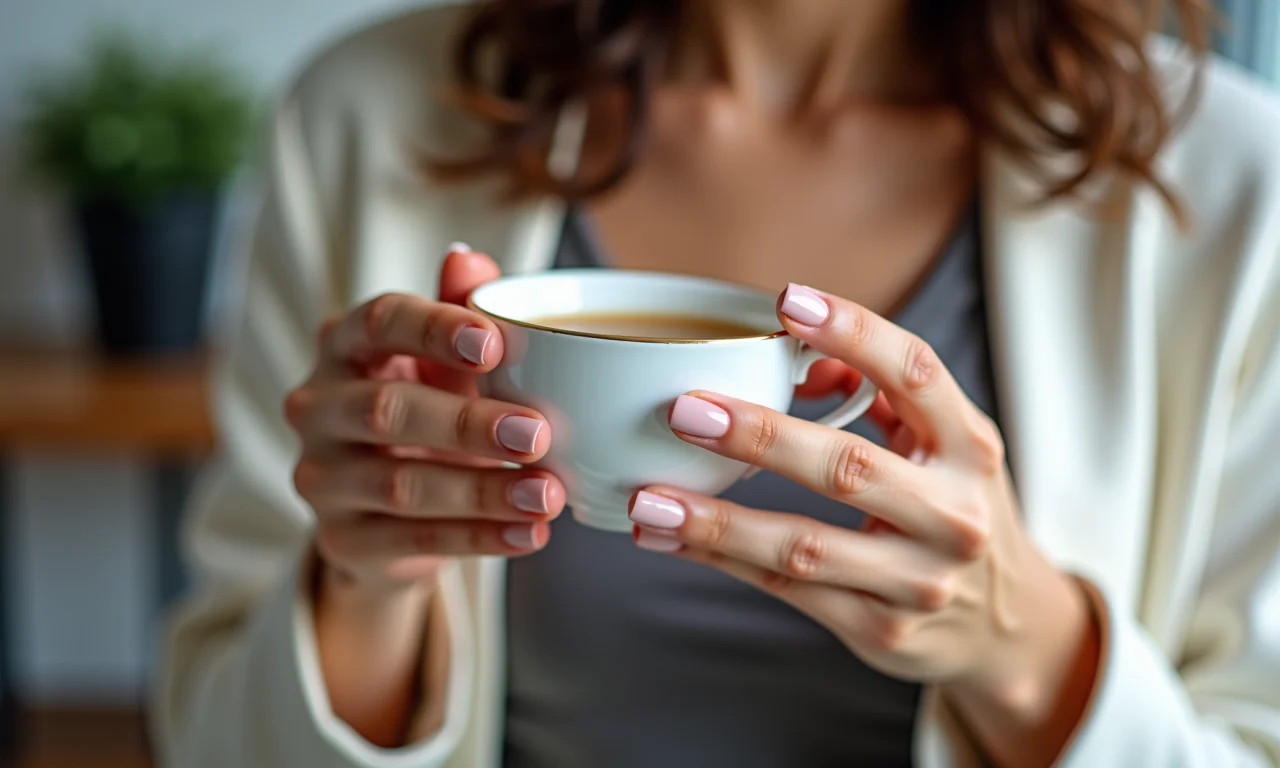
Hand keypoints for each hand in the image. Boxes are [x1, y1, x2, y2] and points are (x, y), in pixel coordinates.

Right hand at [285, 245, 564, 593]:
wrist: (387, 508)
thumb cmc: (425, 405)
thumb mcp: (446, 358)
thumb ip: (460, 308)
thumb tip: (470, 257)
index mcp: (343, 344)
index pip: (379, 322)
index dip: (435, 329)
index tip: (498, 343)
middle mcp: (317, 407)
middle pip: (388, 410)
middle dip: (469, 423)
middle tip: (540, 433)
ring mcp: (321, 476)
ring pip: (401, 485)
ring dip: (482, 491)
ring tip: (548, 493)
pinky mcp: (341, 538)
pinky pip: (411, 540)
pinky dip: (477, 538)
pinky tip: (529, 533)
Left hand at [628, 284, 1098, 762]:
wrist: (1004, 627)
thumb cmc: (954, 512)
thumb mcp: (943, 448)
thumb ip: (881, 397)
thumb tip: (797, 353)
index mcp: (969, 448)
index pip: (916, 374)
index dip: (855, 333)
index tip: (788, 302)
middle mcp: (952, 514)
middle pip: (849, 467)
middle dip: (761, 436)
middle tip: (685, 410)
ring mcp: (917, 580)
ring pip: (804, 546)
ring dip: (717, 521)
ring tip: (648, 497)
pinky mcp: (879, 628)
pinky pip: (785, 590)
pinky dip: (720, 559)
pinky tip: (667, 536)